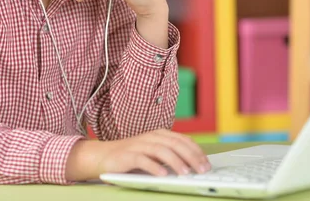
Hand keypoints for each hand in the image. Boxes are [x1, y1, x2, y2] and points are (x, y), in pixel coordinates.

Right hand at [67, 129, 210, 181]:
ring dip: (176, 162)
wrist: (103, 156)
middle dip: (191, 157)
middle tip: (202, 170)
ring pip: (161, 150)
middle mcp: (151, 137)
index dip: (196, 151)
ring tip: (186, 173)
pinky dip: (154, 167)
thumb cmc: (132, 156)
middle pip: (175, 144)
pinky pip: (142, 160)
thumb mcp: (154, 153)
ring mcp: (139, 145)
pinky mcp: (127, 156)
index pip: (183, 140)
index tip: (206, 163)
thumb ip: (170, 155)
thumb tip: (193, 165)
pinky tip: (163, 175)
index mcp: (160, 135)